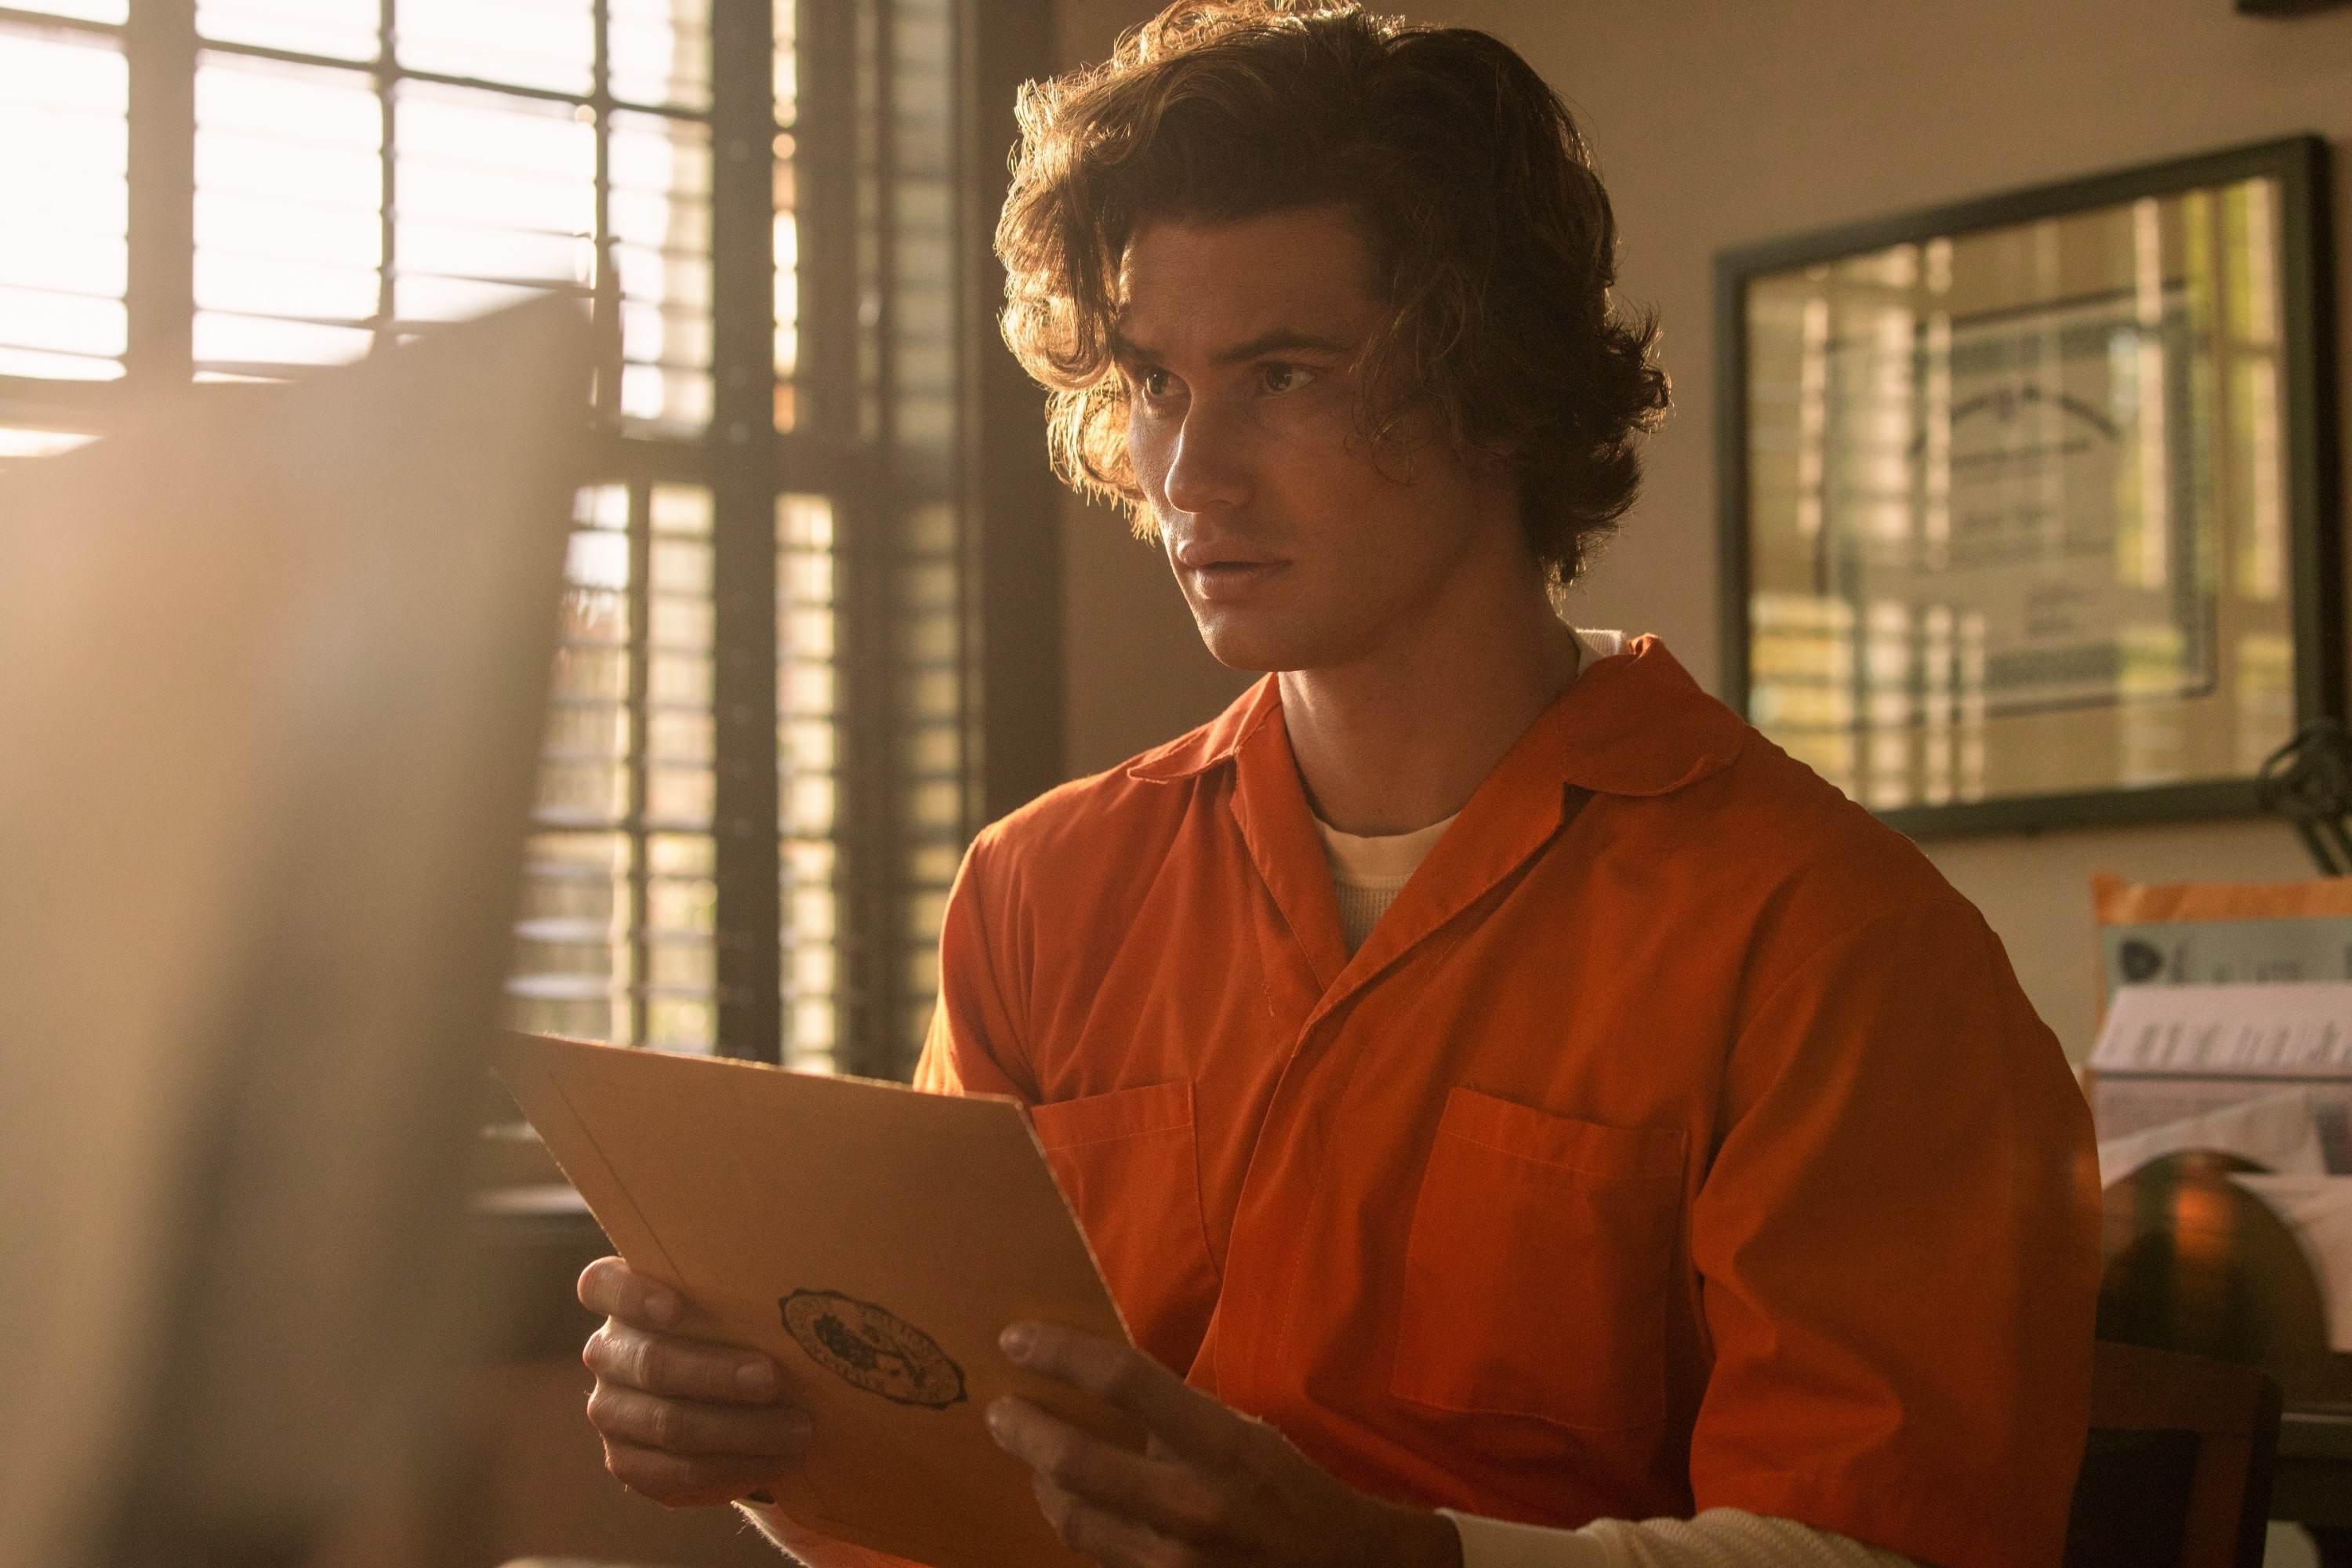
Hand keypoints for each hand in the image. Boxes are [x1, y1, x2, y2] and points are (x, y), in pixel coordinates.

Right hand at [577, 1255, 813, 1507]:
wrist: (730, 1395)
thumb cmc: (736, 1327)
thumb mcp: (734, 1301)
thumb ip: (743, 1289)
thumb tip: (799, 1284)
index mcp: (620, 1297)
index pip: (602, 1285)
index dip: (633, 1296)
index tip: (677, 1308)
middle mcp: (607, 1352)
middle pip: (651, 1363)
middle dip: (718, 1374)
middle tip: (774, 1379)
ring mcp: (611, 1410)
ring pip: (668, 1423)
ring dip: (740, 1430)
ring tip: (798, 1430)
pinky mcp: (626, 1461)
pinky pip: (676, 1472)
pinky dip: (733, 1468)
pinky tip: (777, 1461)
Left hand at [985, 1321, 1460, 1567]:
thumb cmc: (1287, 1489)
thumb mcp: (1243, 1433)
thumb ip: (1174, 1417)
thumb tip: (1091, 1387)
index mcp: (1221, 1444)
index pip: (1123, 1380)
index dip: (1060, 1354)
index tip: (1016, 1340)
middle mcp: (1192, 1506)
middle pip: (1072, 1458)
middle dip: (1022, 1429)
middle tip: (999, 1413)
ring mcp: (1172, 1566)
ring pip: (1070, 1516)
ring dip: (1042, 1483)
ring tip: (1037, 1462)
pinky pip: (1093, 1559)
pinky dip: (1077, 1528)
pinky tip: (1074, 1508)